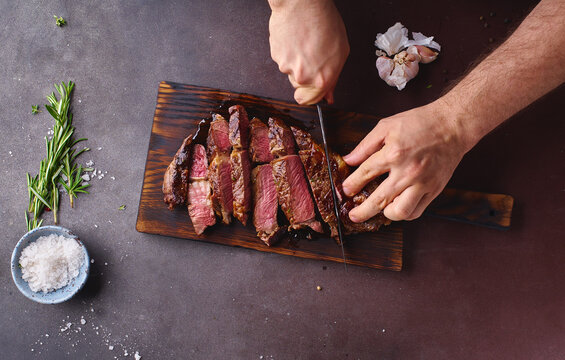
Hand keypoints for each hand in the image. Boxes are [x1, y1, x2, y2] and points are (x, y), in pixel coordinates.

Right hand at [268, 0, 348, 104]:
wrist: (302, 3)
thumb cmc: (324, 22)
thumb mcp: (340, 52)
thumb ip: (333, 77)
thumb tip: (328, 96)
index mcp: (321, 79)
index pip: (310, 101)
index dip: (311, 96)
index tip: (312, 90)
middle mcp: (302, 77)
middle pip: (300, 86)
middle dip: (305, 74)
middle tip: (312, 55)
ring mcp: (286, 67)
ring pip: (290, 72)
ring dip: (296, 61)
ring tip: (304, 42)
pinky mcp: (276, 55)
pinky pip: (282, 59)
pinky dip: (287, 51)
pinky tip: (295, 38)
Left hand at [342, 101, 468, 221]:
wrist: (452, 126)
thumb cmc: (420, 123)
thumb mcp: (387, 126)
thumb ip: (366, 145)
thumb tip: (349, 159)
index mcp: (393, 154)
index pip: (365, 174)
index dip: (352, 185)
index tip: (346, 190)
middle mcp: (407, 171)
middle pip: (379, 200)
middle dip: (362, 211)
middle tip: (353, 215)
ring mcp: (422, 183)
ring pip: (400, 211)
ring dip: (386, 214)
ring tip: (380, 210)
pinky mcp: (434, 190)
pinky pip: (416, 211)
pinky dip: (404, 213)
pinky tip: (397, 206)